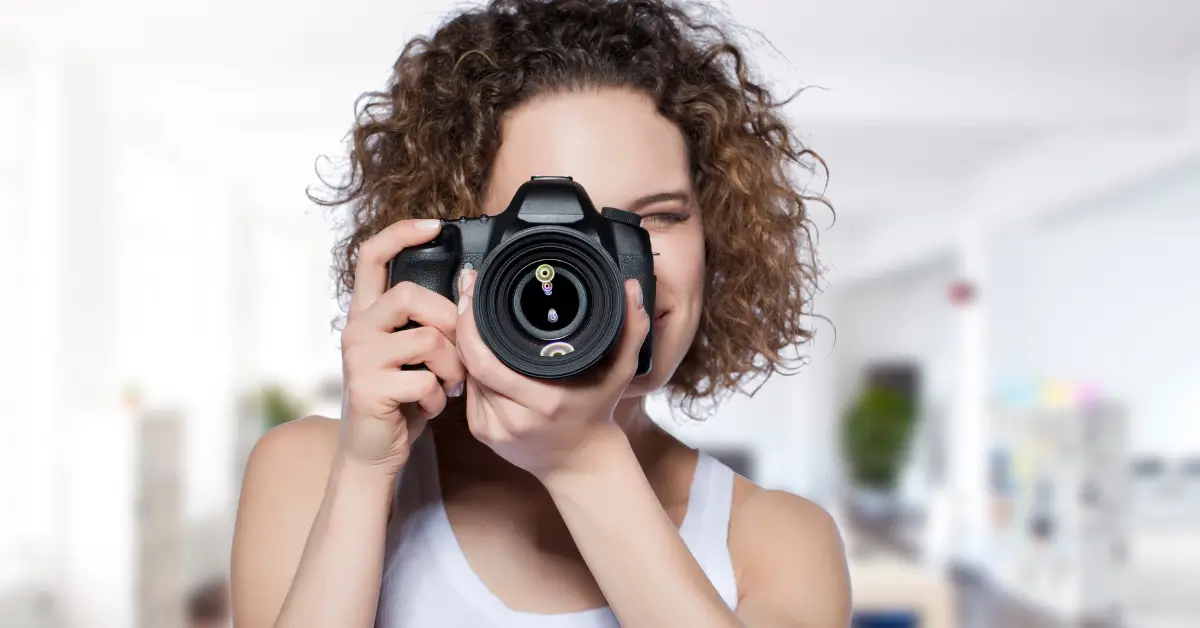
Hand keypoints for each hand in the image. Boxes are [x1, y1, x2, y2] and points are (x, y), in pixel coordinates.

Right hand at [337, 219, 466, 475]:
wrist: (374, 451)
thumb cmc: (400, 399)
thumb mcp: (412, 354)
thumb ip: (426, 322)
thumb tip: (467, 292)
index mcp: (367, 314)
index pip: (372, 256)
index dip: (400, 232)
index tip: (434, 225)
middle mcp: (356, 329)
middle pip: (409, 294)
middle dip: (448, 321)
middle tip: (460, 353)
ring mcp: (358, 357)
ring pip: (426, 338)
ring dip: (451, 367)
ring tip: (448, 386)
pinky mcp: (367, 387)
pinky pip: (423, 379)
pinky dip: (437, 397)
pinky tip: (430, 408)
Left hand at [454, 268, 650, 478]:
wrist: (582, 464)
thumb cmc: (599, 412)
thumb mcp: (621, 372)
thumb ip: (632, 330)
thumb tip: (631, 287)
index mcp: (544, 402)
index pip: (486, 359)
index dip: (473, 324)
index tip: (475, 288)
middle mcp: (514, 419)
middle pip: (471, 363)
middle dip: (464, 324)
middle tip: (468, 291)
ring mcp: (494, 429)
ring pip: (469, 375)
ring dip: (468, 345)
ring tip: (474, 314)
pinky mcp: (482, 433)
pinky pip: (471, 392)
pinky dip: (474, 369)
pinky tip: (480, 351)